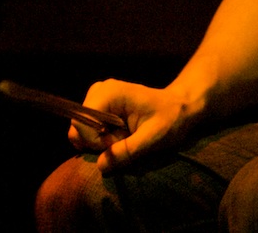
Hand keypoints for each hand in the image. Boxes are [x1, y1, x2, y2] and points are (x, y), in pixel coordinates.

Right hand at [67, 80, 195, 173]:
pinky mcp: (100, 107)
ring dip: (102, 141)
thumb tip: (100, 166)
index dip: (94, 141)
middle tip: (124, 141)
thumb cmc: (170, 119)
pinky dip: (103, 139)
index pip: (81, 121)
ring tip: (125, 137)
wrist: (179, 107)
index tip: (117, 145)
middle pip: (79, 126)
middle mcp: (98, 91)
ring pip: (82, 129)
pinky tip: (122, 135)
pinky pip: (89, 129)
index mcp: (109, 93)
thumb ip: (126, 151)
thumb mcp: (153, 138)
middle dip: (98, 142)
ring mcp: (98, 98)